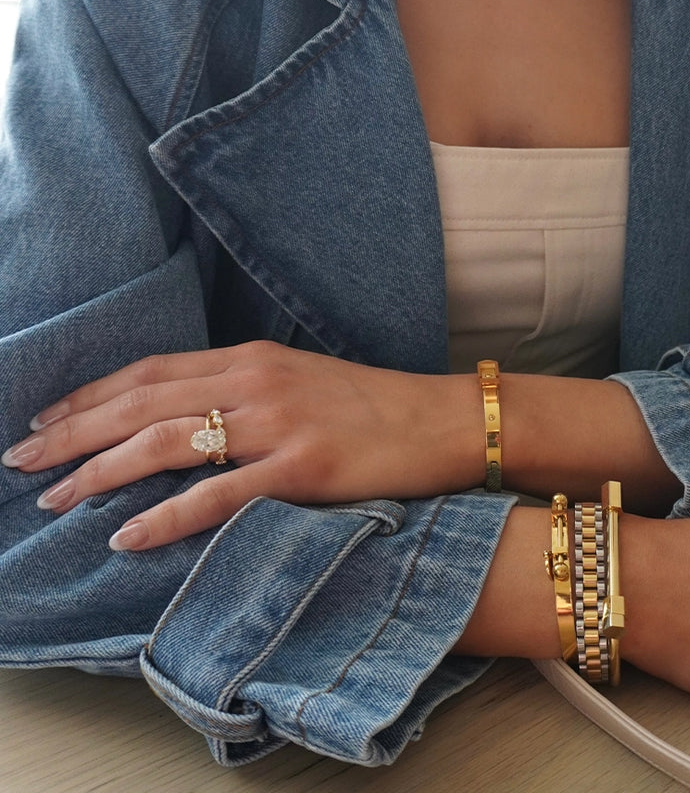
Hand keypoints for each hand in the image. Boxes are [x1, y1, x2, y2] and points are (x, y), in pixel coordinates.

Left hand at [2, 341, 480, 549]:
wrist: (442, 420)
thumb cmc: (375, 405)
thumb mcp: (302, 381)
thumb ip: (246, 389)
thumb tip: (189, 414)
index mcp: (254, 358)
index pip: (152, 371)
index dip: (92, 394)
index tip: (47, 420)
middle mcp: (257, 382)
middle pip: (144, 402)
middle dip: (74, 433)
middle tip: (23, 462)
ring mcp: (279, 423)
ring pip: (168, 442)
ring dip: (101, 472)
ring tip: (54, 499)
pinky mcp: (304, 467)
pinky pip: (219, 494)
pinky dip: (166, 516)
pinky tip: (126, 537)